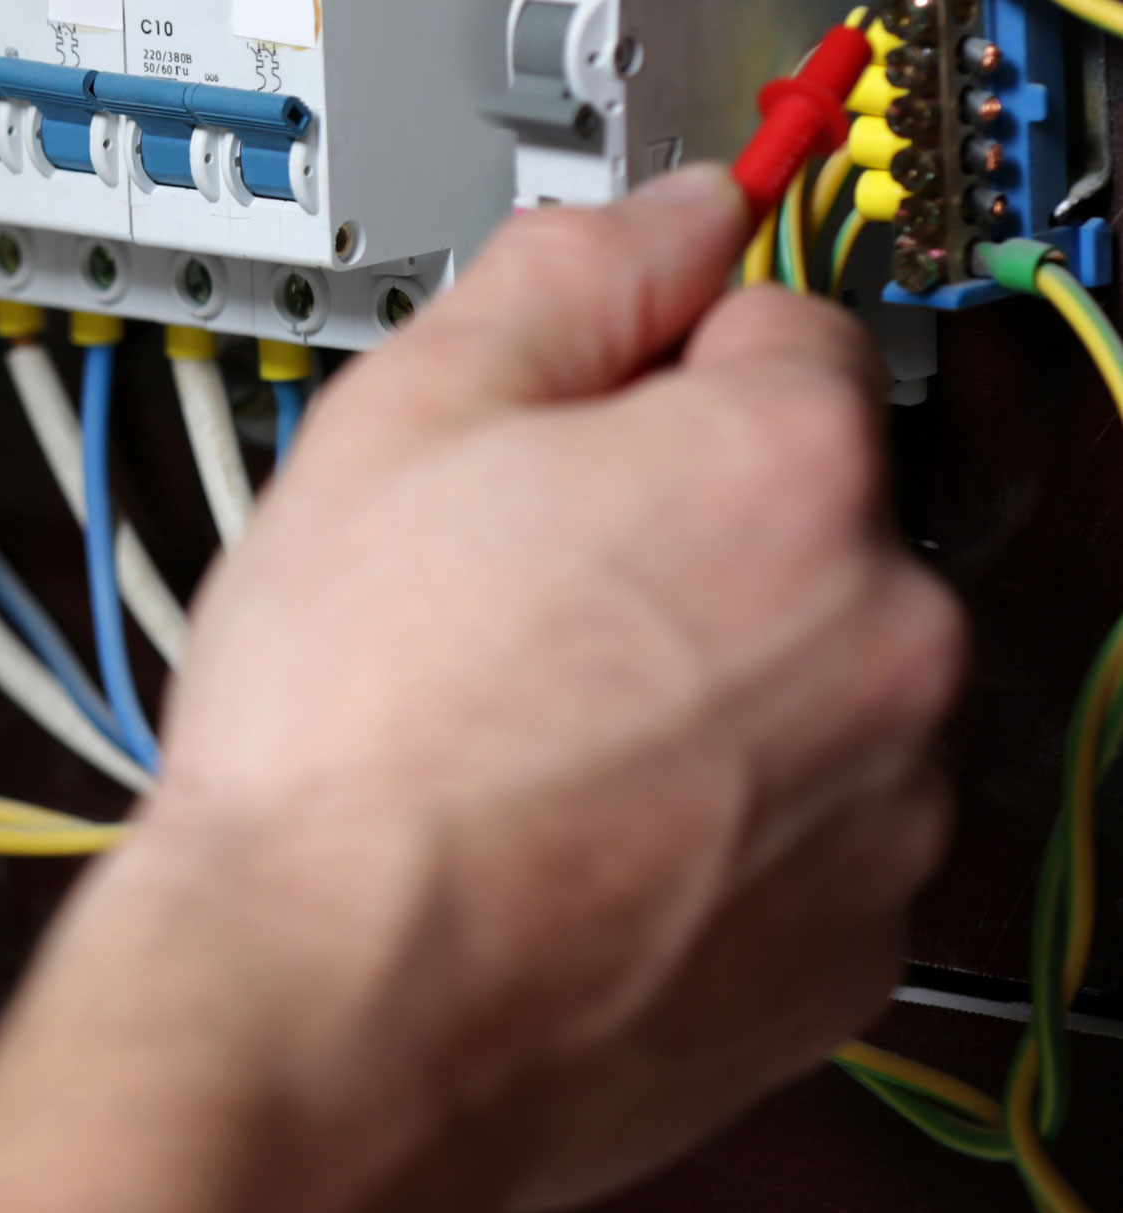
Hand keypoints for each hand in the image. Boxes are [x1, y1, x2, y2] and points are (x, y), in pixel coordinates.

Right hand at [0, 168, 966, 1212]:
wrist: (330, 1002)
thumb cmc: (350, 724)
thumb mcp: (408, 411)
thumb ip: (566, 273)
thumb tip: (671, 210)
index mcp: (785, 470)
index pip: (782, 322)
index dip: (653, 352)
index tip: (579, 411)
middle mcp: (883, 636)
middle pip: (801, 504)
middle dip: (677, 511)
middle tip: (511, 567)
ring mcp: (880, 809)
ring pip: (803, 664)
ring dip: (703, 662)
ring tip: (525, 705)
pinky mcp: (848, 949)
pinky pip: (801, 817)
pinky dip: (717, 806)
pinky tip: (571, 812)